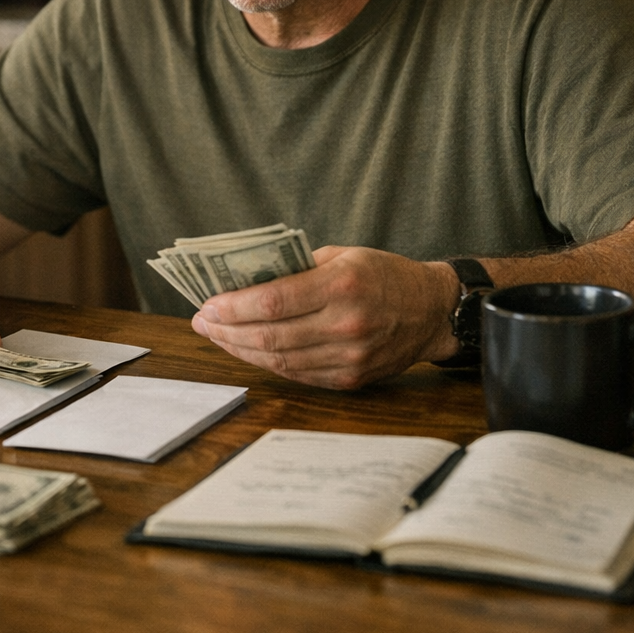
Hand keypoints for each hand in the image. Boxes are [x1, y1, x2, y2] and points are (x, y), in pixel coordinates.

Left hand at [189, 246, 459, 388]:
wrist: (431, 310)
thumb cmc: (383, 275)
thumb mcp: (343, 254)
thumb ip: (297, 268)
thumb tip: (243, 281)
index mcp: (343, 285)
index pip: (273, 302)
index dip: (234, 307)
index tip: (207, 305)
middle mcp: (346, 324)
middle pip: (270, 335)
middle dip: (227, 330)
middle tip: (202, 322)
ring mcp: (349, 356)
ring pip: (280, 360)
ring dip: (241, 349)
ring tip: (218, 336)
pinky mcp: (350, 378)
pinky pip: (298, 375)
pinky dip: (268, 363)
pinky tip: (248, 350)